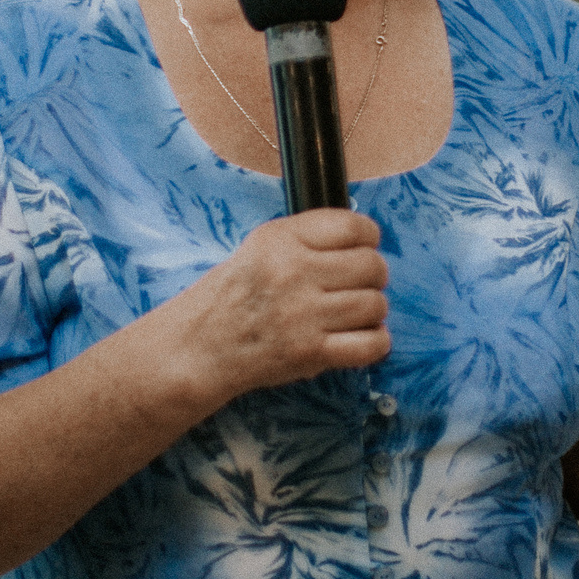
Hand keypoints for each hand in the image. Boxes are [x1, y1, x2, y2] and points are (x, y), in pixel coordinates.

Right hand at [172, 210, 388, 403]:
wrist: (202, 345)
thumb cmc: (234, 294)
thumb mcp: (261, 246)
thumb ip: (307, 238)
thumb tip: (361, 239)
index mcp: (282, 240)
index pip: (351, 225)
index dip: (368, 236)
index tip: (364, 246)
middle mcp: (294, 273)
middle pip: (371, 266)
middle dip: (374, 275)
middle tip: (361, 283)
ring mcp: (304, 315)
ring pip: (374, 304)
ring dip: (373, 310)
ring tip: (357, 313)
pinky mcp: (310, 353)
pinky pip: (370, 345)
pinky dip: (376, 343)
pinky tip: (363, 337)